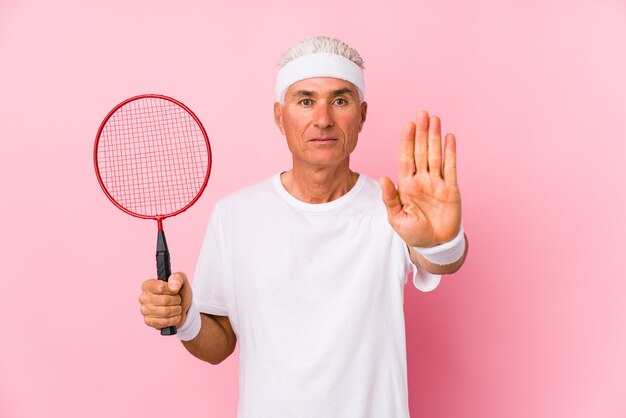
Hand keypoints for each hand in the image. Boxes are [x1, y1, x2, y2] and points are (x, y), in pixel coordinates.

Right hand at [138, 272, 191, 329]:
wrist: (183, 308)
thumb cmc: (179, 292)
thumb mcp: (182, 281)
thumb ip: (177, 278)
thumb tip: (172, 287)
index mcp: (148, 285)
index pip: (161, 287)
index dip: (172, 290)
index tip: (175, 290)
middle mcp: (143, 297)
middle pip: (164, 300)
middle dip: (176, 300)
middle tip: (178, 300)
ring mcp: (144, 310)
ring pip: (165, 312)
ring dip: (176, 310)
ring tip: (177, 307)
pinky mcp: (149, 321)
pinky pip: (164, 322)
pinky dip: (174, 319)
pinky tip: (174, 316)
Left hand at [380, 111, 461, 246]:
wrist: (434, 245)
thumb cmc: (413, 233)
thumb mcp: (396, 217)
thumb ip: (390, 197)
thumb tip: (383, 177)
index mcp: (406, 185)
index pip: (406, 157)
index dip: (407, 141)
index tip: (408, 124)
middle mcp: (422, 180)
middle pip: (421, 151)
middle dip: (421, 133)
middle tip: (422, 113)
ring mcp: (437, 183)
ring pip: (436, 155)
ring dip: (435, 137)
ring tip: (435, 119)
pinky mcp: (451, 189)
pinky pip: (451, 167)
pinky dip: (450, 152)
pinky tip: (449, 137)